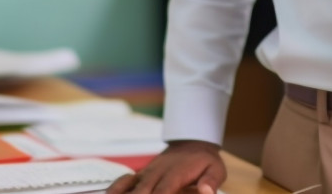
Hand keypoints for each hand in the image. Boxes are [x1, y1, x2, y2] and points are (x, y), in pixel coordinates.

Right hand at [106, 140, 225, 193]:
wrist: (192, 142)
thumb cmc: (204, 161)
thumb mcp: (216, 170)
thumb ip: (211, 182)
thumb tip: (207, 192)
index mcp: (175, 174)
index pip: (163, 192)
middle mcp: (157, 173)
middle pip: (142, 191)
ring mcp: (147, 173)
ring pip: (129, 186)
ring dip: (121, 193)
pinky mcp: (141, 174)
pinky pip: (124, 181)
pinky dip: (115, 188)